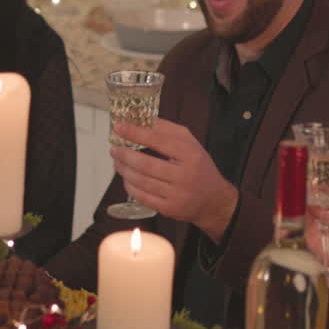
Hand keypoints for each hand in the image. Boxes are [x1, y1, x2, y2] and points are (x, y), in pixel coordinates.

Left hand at [110, 119, 237, 240]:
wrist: (213, 200)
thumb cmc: (199, 168)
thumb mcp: (191, 144)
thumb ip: (168, 131)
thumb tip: (143, 120)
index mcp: (191, 155)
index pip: (159, 141)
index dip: (136, 133)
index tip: (120, 127)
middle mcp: (184, 175)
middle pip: (146, 164)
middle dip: (125, 155)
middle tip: (114, 148)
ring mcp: (177, 194)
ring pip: (142, 181)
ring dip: (125, 170)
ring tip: (117, 161)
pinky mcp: (170, 209)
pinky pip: (143, 197)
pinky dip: (130, 186)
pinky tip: (126, 178)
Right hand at [306, 176, 328, 285]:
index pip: (325, 188)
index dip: (318, 181)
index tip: (310, 172)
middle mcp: (326, 212)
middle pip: (310, 198)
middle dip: (305, 192)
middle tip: (299, 184)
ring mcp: (317, 225)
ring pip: (303, 210)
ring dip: (300, 204)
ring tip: (298, 200)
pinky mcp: (310, 237)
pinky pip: (299, 226)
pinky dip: (296, 219)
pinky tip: (296, 214)